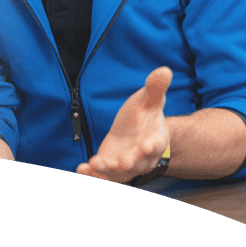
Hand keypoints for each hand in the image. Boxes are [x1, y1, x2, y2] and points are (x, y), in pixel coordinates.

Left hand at [76, 66, 171, 183]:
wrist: (136, 130)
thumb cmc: (144, 115)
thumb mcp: (148, 99)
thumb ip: (155, 88)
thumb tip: (164, 70)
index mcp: (155, 140)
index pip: (155, 144)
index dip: (150, 146)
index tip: (144, 146)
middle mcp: (143, 158)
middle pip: (136, 163)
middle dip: (127, 163)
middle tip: (120, 162)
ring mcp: (127, 166)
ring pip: (118, 173)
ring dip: (106, 172)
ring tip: (93, 166)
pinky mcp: (112, 170)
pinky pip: (103, 176)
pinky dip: (92, 176)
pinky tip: (80, 170)